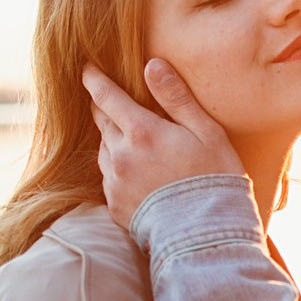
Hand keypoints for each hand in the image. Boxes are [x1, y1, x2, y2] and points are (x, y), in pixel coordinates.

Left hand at [83, 58, 244, 227]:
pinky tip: (139, 175)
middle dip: (104, 108)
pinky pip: (109, 179)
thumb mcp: (205, 132)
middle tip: (109, 100)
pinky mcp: (115, 207)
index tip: (85, 67)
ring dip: (114, 141)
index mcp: (141, 132)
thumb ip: (176, 97)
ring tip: (134, 143)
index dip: (94, 79)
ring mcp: (114, 183)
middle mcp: (120, 156)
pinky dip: (119, 171)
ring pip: (104, 150)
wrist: (207, 236)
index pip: (106, 96)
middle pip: (101, 121)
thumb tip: (152, 64)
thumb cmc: (214, 179)